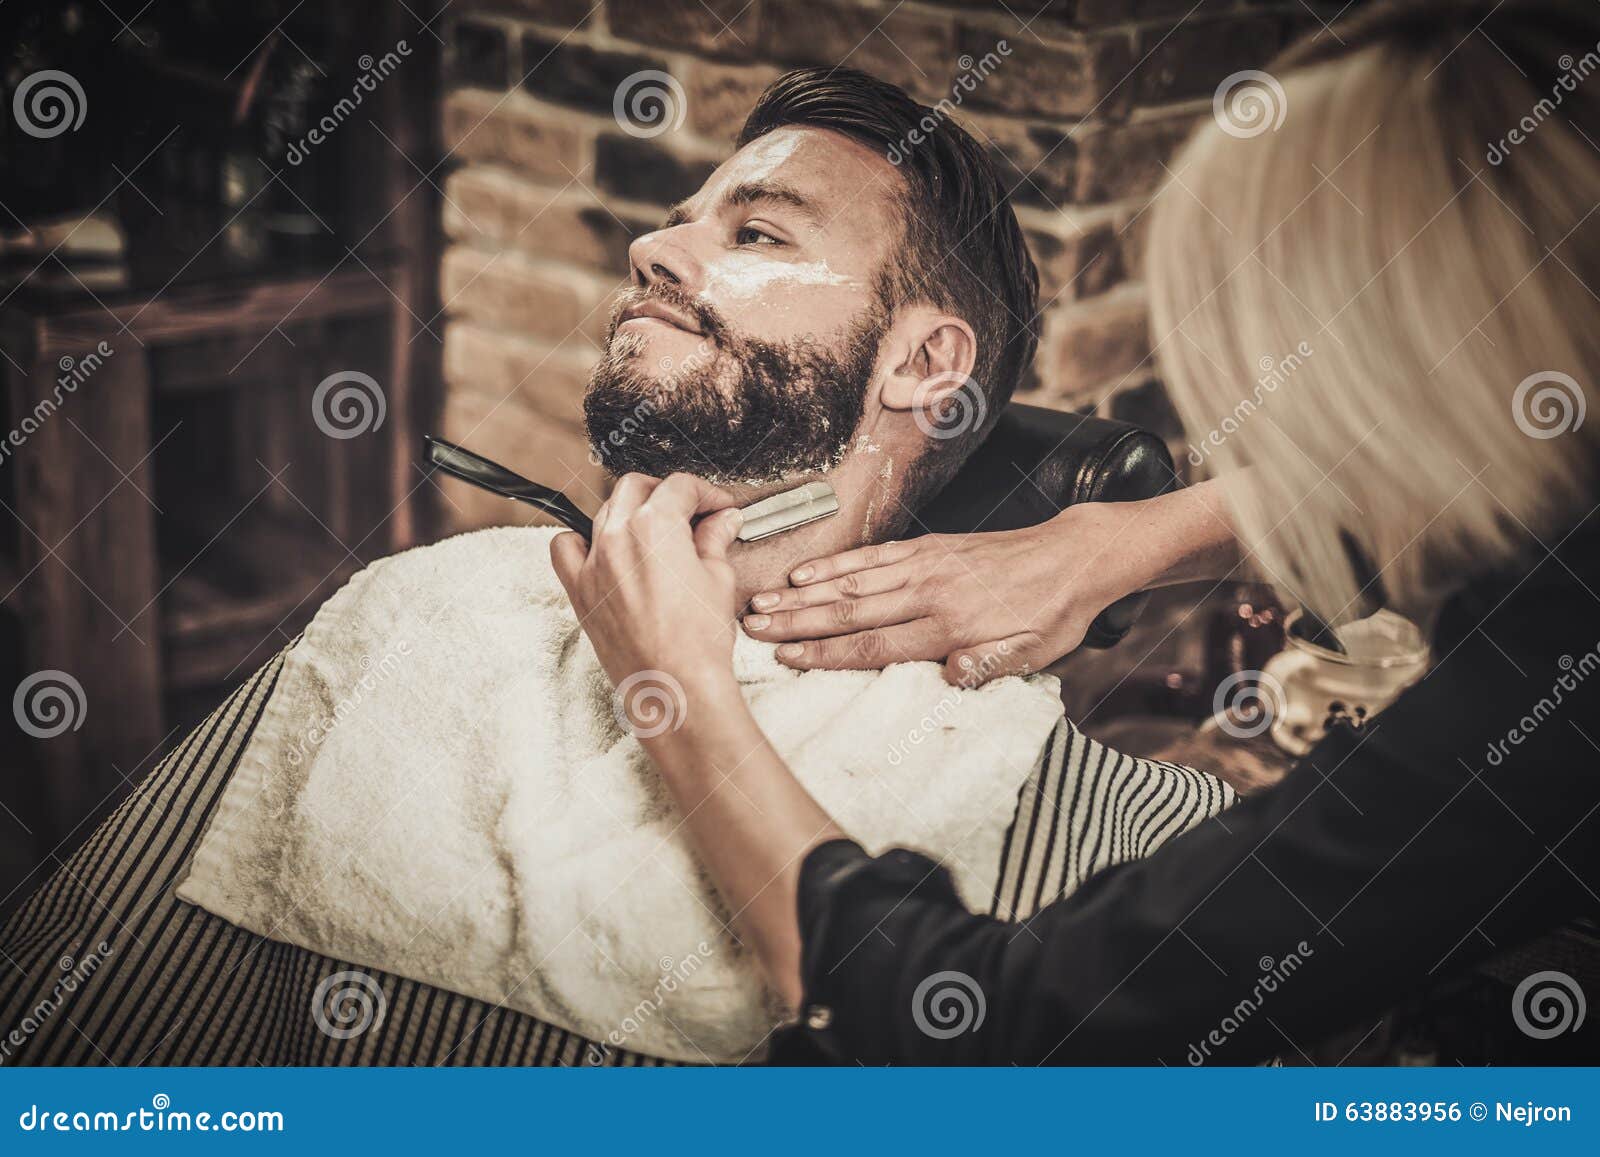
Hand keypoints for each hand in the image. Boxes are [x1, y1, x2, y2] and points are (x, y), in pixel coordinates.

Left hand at [551, 473, 744, 707]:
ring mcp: (593, 563)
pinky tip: (605, 550)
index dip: (706, 493)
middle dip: (666, 493)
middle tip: (691, 513)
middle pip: (637, 487)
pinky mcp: (579, 590)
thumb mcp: (718, 579)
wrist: (675, 688)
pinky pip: (565, 547)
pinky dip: (581, 540)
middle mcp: (617, 537)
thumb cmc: (697, 642)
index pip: (680, 487)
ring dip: (632, 513)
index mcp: (654, 526)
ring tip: (657, 535)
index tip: (717, 507)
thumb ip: (715, 541)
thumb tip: (721, 522)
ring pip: (605, 512)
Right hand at [743, 502, 1135, 684]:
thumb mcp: (1033, 654)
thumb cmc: (1052, 614)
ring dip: (803, 593)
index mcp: (951, 626)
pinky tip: (806, 572)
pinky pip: (873, 556)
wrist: (1073, 556)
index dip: (825, 653)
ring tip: (763, 601)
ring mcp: (925, 565)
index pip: (875, 644)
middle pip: (849, 610)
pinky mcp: (927, 546)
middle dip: (796, 621)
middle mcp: (930, 592)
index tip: (786, 657)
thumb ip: (988, 665)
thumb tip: (948, 675)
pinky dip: (836, 563)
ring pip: (852, 581)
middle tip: (751, 627)